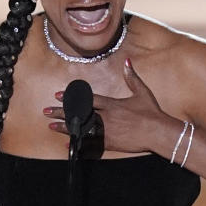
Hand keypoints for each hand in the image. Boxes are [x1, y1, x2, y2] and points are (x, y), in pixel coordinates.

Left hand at [44, 58, 170, 154]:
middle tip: (46, 111)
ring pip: (81, 128)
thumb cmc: (152, 112)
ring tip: (51, 126)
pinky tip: (68, 144)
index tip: (58, 95)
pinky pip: (91, 143)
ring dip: (65, 127)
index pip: (87, 99)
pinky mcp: (111, 143)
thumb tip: (127, 61)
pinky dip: (79, 143)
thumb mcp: (142, 92)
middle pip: (79, 114)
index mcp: (113, 104)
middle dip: (61, 112)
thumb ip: (132, 77)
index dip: (71, 96)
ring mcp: (107, 131)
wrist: (159, 133)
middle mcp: (107, 117)